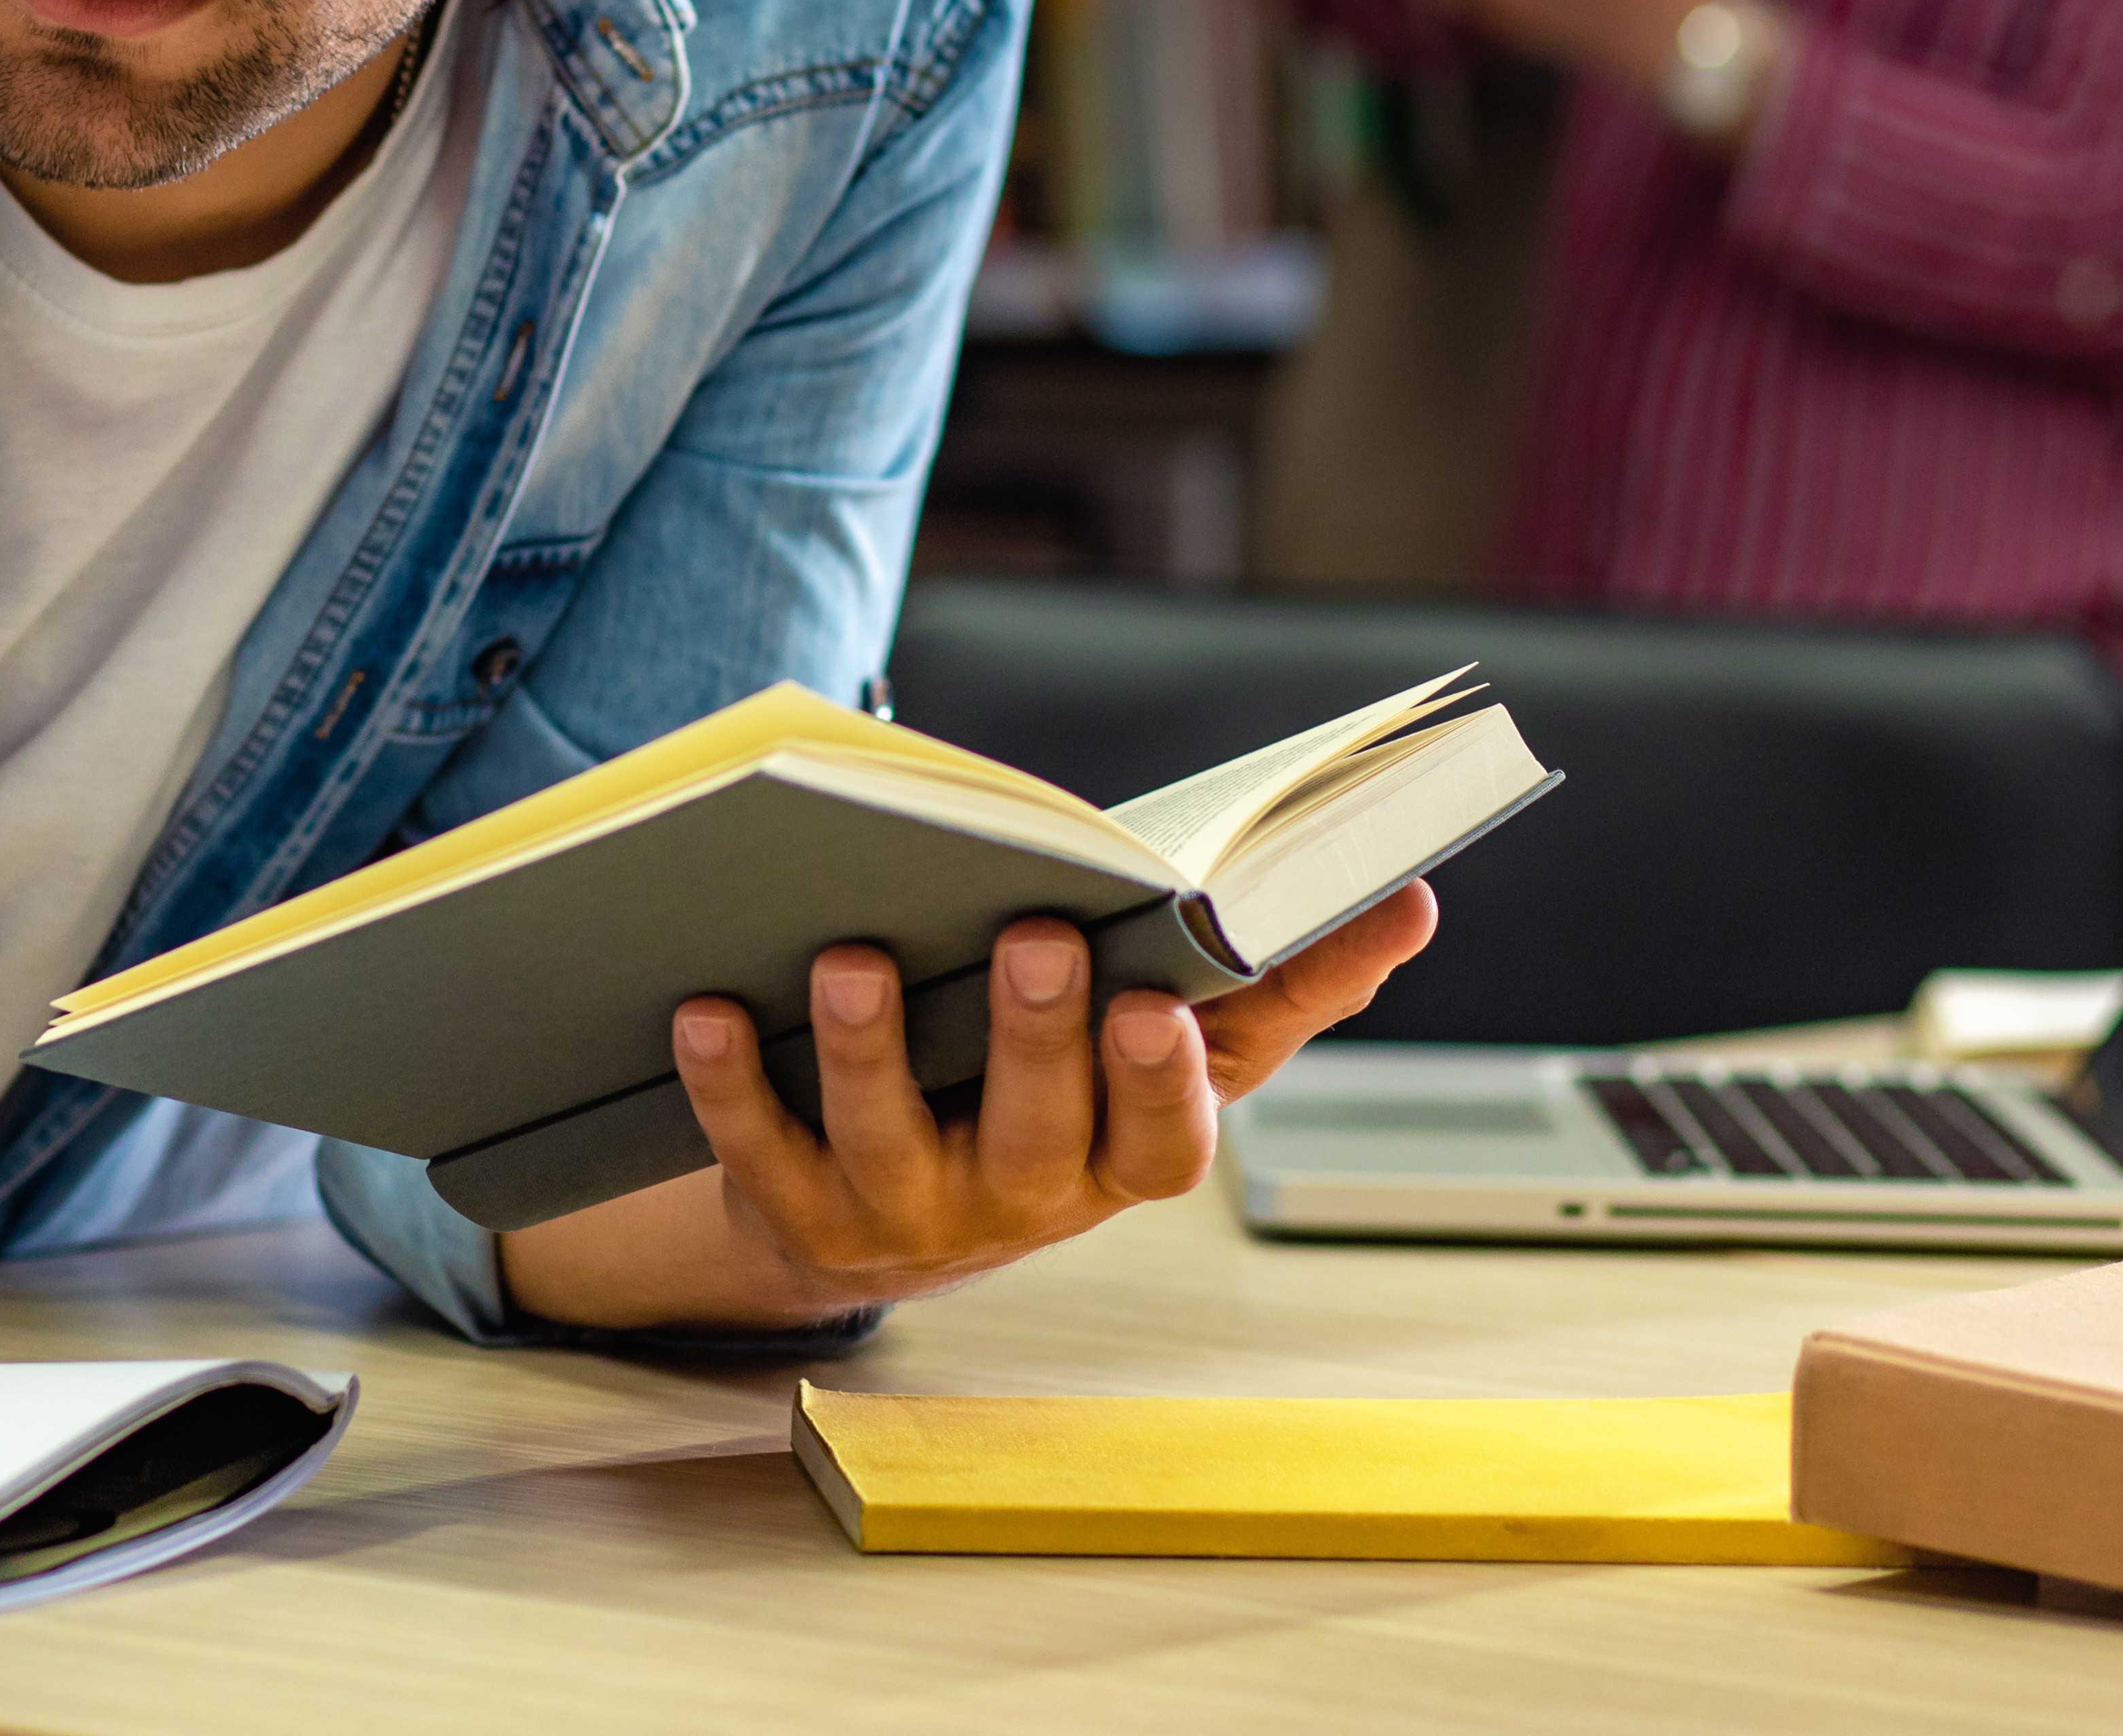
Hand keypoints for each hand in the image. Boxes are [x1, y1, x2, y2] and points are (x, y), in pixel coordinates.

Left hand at [498, 882, 1437, 1331]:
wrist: (902, 1206)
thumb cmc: (1069, 1083)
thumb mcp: (1183, 1045)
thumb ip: (1289, 980)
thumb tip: (1413, 905)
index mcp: (1129, 1154)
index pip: (1171, 1135)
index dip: (1167, 1081)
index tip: (1157, 1003)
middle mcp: (1030, 1201)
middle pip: (1042, 1132)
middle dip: (1038, 1038)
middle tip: (1033, 937)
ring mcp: (913, 1215)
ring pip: (892, 1143)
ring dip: (873, 1049)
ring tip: (854, 955)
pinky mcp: (806, 1216)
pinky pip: (763, 1155)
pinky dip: (734, 1083)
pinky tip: (709, 1008)